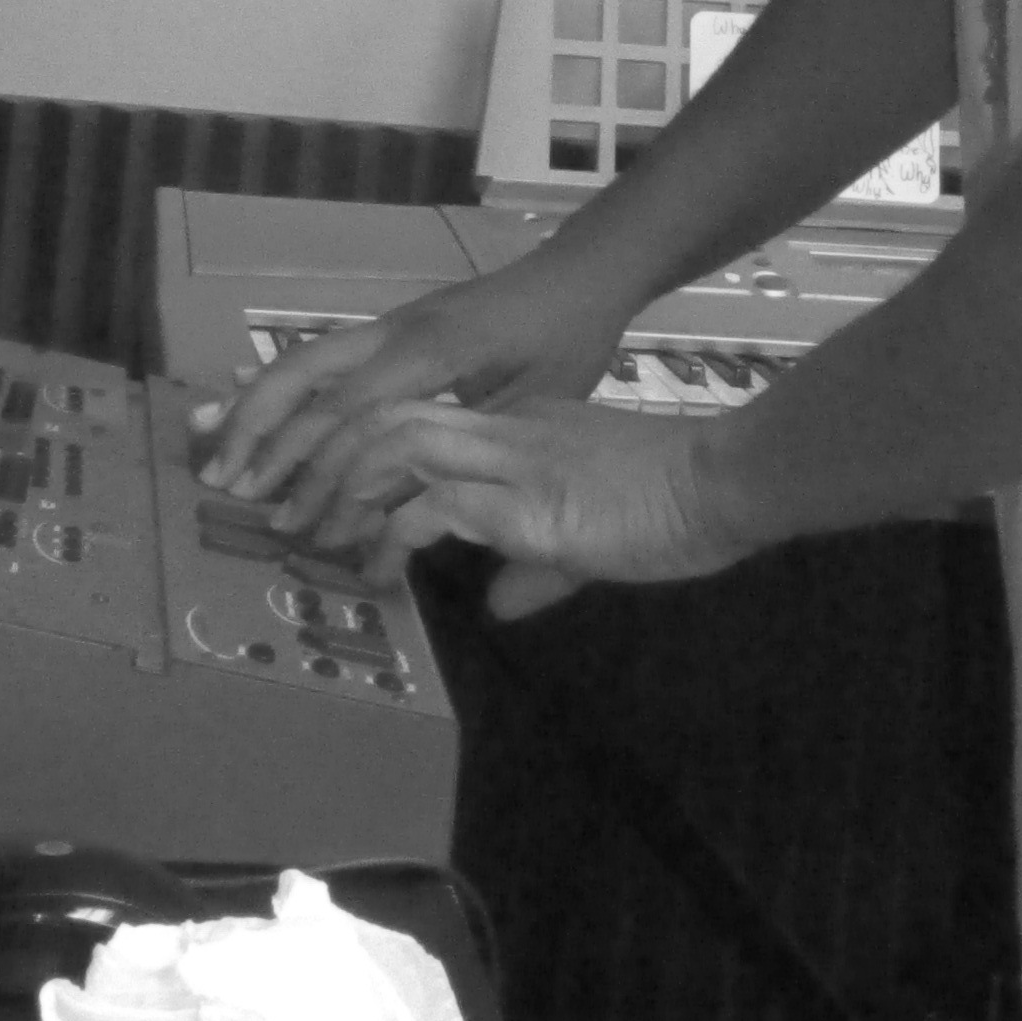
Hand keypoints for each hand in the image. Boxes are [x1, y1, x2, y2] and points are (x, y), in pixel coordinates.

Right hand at [188, 251, 620, 541]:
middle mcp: (395, 331)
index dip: (308, 466)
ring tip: (219, 450)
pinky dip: (282, 379)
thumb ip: (469, 446)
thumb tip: (410, 509)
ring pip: (304, 357)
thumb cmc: (566, 343)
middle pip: (303, 374)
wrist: (580, 276)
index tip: (282, 515)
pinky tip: (250, 395)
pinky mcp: (392, 326)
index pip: (347, 412)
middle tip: (221, 485)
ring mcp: (389, 324)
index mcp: (431, 352)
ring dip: (258, 404)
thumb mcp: (532, 406)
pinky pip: (325, 351)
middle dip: (257, 429)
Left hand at [318, 395, 745, 613]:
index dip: (365, 456)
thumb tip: (498, 602)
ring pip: (397, 445)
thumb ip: (537, 565)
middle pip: (390, 418)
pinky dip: (395, 535)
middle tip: (298, 515)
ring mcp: (513, 460)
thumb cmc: (675, 504)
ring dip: (347, 490)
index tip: (334, 501)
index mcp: (524, 427)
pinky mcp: (525, 502)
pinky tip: (380, 570)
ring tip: (322, 539)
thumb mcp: (592, 538)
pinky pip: (437, 505)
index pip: (423, 424)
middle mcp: (506, 430)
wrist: (723, 481)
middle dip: (330, 459)